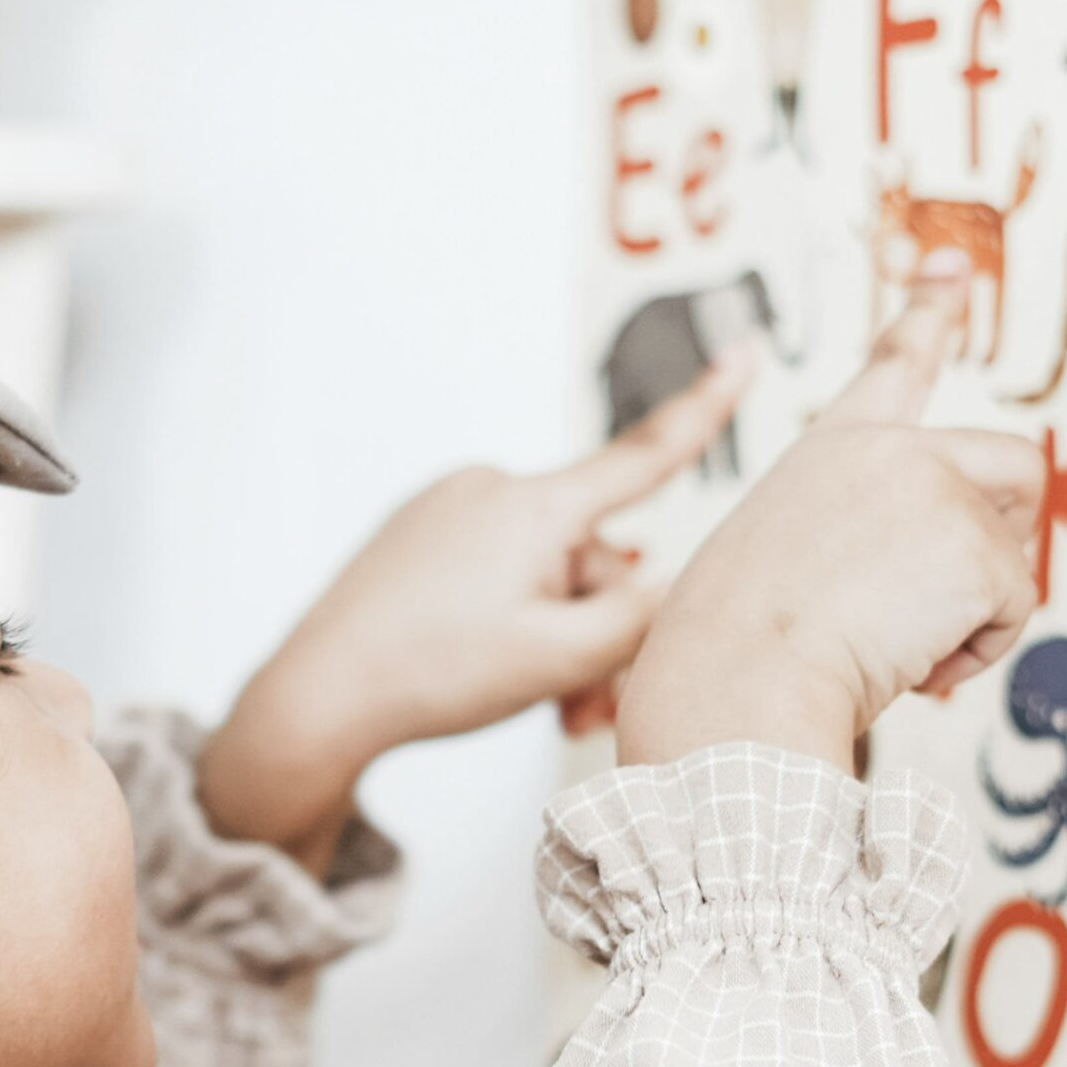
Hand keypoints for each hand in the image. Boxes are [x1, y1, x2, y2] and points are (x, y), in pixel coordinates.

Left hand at [195, 345, 756, 870]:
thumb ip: (637, 621)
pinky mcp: (416, 536)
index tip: (746, 355)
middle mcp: (491, 489)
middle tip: (581, 711)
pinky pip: (490, 574)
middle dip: (598, 629)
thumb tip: (664, 585)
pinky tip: (483, 670)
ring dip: (554, 640)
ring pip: (540, 576)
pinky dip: (507, 621)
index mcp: (535, 507)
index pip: (643, 455)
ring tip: (539, 708)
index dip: (706, 411)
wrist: (319, 696)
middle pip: (588, 558)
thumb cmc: (433, 675)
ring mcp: (447, 509)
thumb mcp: (561, 660)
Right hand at [616, 257, 1045, 776]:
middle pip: (1009, 464)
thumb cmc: (733, 654)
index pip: (892, 366)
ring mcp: (934, 489)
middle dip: (1000, 536)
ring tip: (897, 642)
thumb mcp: (778, 565)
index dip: (929, 308)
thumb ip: (853, 543)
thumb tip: (923, 582)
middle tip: (939, 600)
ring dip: (974, 610)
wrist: (733, 686)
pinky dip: (976, 651)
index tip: (952, 264)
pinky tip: (911, 663)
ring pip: (1015, 550)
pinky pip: (1015, 608)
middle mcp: (888, 451)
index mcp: (829, 453)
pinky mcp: (972, 547)